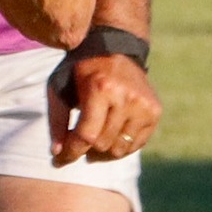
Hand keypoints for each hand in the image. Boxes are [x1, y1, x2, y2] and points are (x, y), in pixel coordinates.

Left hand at [47, 53, 161, 165]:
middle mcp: (126, 97)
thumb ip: (56, 121)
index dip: (71, 152)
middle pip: (102, 144)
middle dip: (84, 151)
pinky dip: (120, 148)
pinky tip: (109, 138)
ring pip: (120, 149)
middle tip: (75, 146)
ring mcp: (143, 105)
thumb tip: (57, 154)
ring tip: (91, 144)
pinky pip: (136, 145)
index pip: (86, 135)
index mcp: (101, 88)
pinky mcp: (154, 111)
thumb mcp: (59, 88)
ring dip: (102, 153)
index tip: (58, 161)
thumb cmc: (80, 71)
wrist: (115, 49)